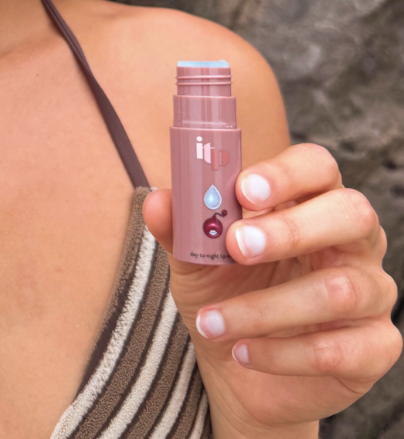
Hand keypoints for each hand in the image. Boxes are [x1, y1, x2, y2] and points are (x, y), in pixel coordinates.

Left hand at [143, 144, 400, 437]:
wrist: (238, 366)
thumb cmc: (225, 292)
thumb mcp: (194, 258)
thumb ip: (179, 226)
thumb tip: (158, 200)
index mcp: (311, 202)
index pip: (317, 167)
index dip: (285, 174)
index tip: (242, 189)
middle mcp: (352, 242)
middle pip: (351, 214)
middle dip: (291, 229)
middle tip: (237, 246)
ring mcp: (371, 293)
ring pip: (339, 290)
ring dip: (265, 308)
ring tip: (213, 321)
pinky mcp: (375, 347)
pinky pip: (339, 349)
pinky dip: (281, 353)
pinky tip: (244, 351)